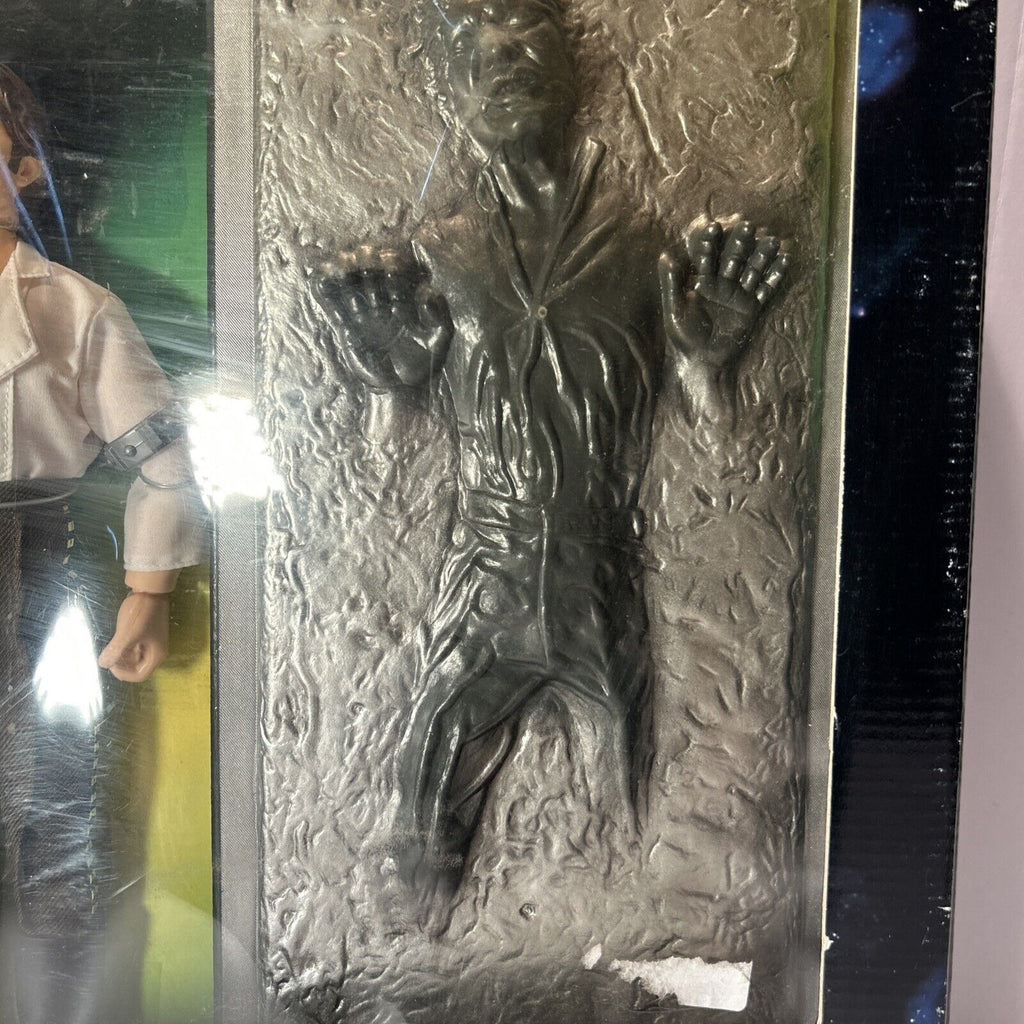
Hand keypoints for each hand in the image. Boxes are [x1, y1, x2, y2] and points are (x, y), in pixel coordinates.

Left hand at [98, 592, 170, 682]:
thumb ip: (115, 651)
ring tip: (109, 649)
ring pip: (136, 656)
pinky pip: (136, 646)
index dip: (124, 674)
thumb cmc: (141, 613)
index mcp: (156, 654)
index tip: (110, 664)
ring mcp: (152, 640)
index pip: (140, 675)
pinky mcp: (147, 632)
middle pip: (138, 666)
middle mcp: (156, 650)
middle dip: (122, 665)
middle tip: (107, 656)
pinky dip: (125, 647)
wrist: (150, 589)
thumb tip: (103, 664)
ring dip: (123, 656)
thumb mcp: (127, 634)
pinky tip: (115, 641)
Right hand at [313, 248, 452, 389]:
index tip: (389, 257)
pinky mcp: (346, 330)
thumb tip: (429, 290)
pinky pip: (332, 308)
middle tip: (364, 254)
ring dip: (345, 273)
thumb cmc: (424, 365)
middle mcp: (381, 307)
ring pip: (351, 288)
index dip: (392, 265)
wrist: (402, 391)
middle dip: (367, 264)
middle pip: (371, 278)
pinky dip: (324, 292)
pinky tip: (320, 277)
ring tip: (343, 262)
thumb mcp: (440, 340)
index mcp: (403, 305)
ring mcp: (362, 317)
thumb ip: (440, 315)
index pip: (395, 278)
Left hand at [659, 222, 789, 368]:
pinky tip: (785, 259)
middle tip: (746, 226)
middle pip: (733, 259)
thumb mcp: (674, 309)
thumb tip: (665, 253)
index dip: (709, 243)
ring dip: (762, 256)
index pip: (707, 258)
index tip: (713, 226)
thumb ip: (671, 282)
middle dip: (739, 244)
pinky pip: (766, 290)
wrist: (702, 361)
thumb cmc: (684, 336)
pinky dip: (775, 276)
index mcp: (703, 282)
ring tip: (771, 240)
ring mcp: (739, 295)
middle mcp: (723, 285)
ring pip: (752, 271)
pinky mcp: (752, 308)